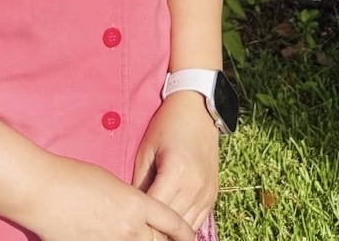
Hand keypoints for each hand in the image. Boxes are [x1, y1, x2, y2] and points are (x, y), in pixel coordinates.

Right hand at [28, 155, 194, 240]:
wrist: (43, 190)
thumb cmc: (74, 176)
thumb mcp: (110, 181)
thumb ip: (130, 200)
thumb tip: (137, 212)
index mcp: (136, 204)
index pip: (172, 223)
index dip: (184, 232)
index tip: (189, 237)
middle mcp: (130, 229)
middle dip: (163, 240)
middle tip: (166, 238)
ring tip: (136, 235)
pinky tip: (114, 237)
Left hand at [132, 92, 219, 232]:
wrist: (197, 109)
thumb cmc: (166, 125)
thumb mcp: (146, 149)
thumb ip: (139, 182)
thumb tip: (131, 208)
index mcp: (176, 171)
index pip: (155, 210)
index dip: (139, 219)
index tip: (126, 221)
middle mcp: (195, 186)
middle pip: (172, 225)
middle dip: (153, 229)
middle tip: (136, 228)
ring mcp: (207, 193)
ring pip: (186, 229)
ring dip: (169, 231)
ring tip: (151, 227)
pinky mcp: (212, 195)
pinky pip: (197, 222)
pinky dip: (183, 226)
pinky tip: (169, 223)